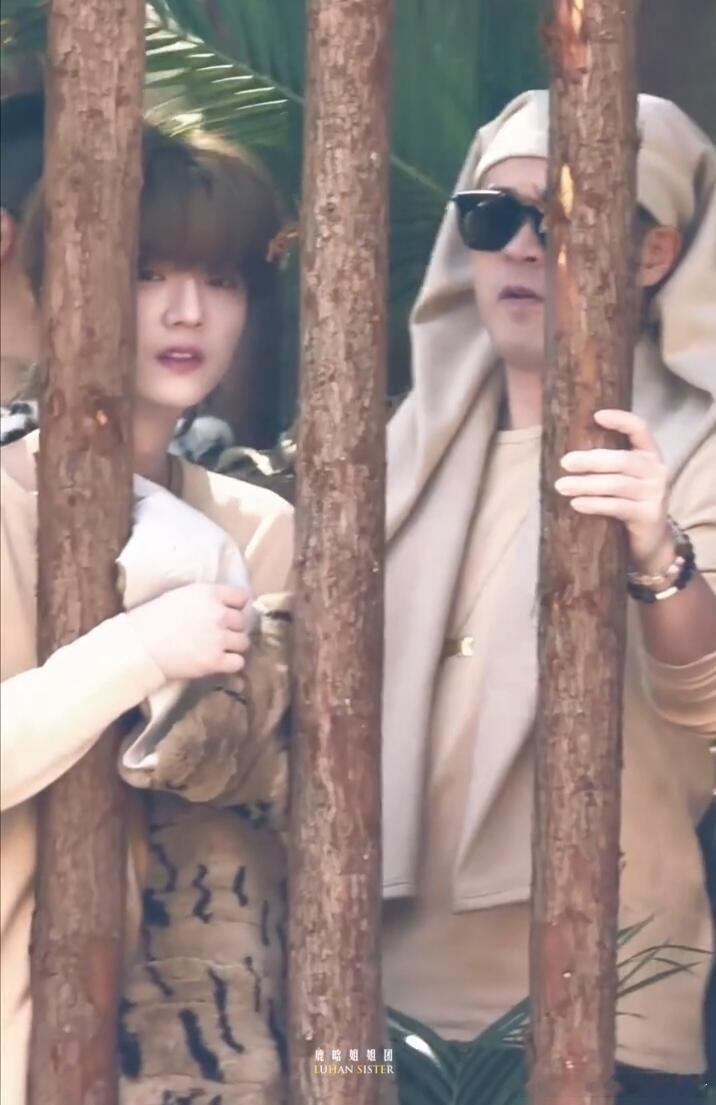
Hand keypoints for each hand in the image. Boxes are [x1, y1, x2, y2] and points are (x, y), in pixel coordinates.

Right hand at [127, 583, 250, 679]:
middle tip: (218, 634)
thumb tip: (225, 606)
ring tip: (218, 649)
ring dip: (233, 646)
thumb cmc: (152, 619)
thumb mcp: (181, 596)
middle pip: (242, 621)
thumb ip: (206, 599)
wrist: (138, 647)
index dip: (235, 606)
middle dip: (232, 628)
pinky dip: (231, 664)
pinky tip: (219, 662)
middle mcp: (218, 613)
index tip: (228, 613)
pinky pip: (238, 662)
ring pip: (243, 642)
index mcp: (208, 593)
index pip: (241, 597)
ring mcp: (218, 638)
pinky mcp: (214, 661)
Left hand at [554, 409, 673, 571]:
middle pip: (622, 460)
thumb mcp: (624, 478)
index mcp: (650, 454)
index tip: (597, 415)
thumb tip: (567, 453)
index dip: (621, 420)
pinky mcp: (649, 515)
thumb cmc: (629, 502)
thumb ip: (608, 464)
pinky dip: (594, 504)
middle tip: (565, 463)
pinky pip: (617, 506)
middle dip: (590, 460)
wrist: (651, 540)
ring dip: (585, 484)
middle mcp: (657, 470)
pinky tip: (577, 504)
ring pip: (616, 484)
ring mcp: (656, 493)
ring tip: (561, 486)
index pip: (640, 429)